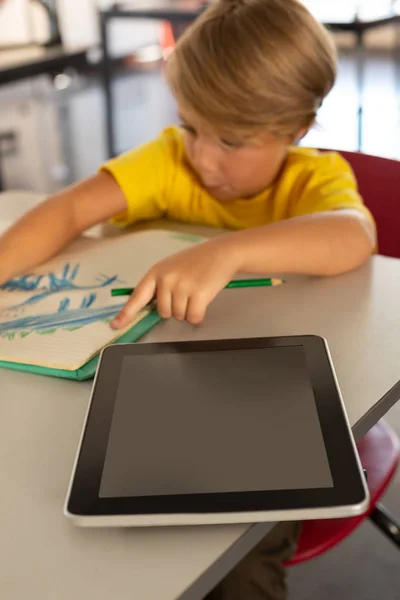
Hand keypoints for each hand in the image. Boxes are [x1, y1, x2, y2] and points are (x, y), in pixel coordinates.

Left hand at [111, 237, 238, 327]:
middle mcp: (166, 279)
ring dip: (188, 310)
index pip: (137, 296)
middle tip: (187, 292)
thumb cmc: (197, 262)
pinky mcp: (198, 294)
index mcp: (156, 272)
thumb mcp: (172, 268)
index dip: (126, 314)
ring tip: (196, 291)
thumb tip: (153, 309)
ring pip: (178, 316)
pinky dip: (199, 315)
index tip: (115, 325)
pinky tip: (203, 300)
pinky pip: (193, 318)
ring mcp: (182, 286)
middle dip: (175, 309)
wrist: (222, 252)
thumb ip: (159, 286)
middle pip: (163, 313)